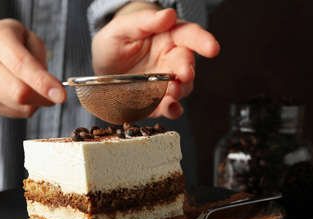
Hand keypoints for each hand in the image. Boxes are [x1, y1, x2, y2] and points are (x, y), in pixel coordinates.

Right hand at [0, 19, 65, 117]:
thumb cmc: (9, 41)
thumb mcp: (29, 37)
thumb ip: (40, 59)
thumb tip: (50, 87)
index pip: (20, 65)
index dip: (43, 83)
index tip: (61, 96)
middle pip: (18, 92)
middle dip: (44, 98)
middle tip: (57, 95)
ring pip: (20, 106)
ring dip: (37, 102)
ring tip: (34, 86)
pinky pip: (16, 113)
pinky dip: (27, 106)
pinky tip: (22, 91)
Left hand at [92, 7, 219, 119]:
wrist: (100, 67)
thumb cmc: (114, 42)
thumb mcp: (122, 28)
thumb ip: (144, 21)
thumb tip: (168, 14)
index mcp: (167, 37)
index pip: (189, 35)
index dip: (203, 41)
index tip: (212, 48)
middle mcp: (170, 60)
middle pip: (187, 64)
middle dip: (188, 69)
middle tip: (185, 73)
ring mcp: (165, 82)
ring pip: (183, 87)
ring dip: (180, 90)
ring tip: (173, 91)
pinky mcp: (157, 100)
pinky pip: (169, 106)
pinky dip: (172, 109)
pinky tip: (171, 108)